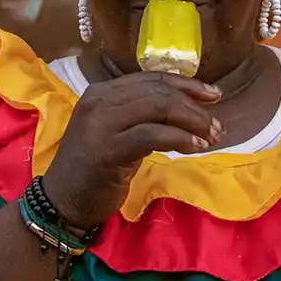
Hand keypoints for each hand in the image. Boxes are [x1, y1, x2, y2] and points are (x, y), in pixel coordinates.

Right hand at [39, 71, 222, 227]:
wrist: (63, 202)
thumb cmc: (93, 170)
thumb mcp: (117, 133)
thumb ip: (142, 116)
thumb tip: (186, 108)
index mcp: (103, 92)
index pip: (152, 78)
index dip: (187, 84)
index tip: (214, 96)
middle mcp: (100, 100)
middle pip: (159, 92)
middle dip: (194, 107)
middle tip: (217, 126)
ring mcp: (101, 123)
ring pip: (158, 108)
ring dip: (192, 122)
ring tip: (211, 138)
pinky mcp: (107, 149)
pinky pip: (151, 134)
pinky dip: (179, 138)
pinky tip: (195, 147)